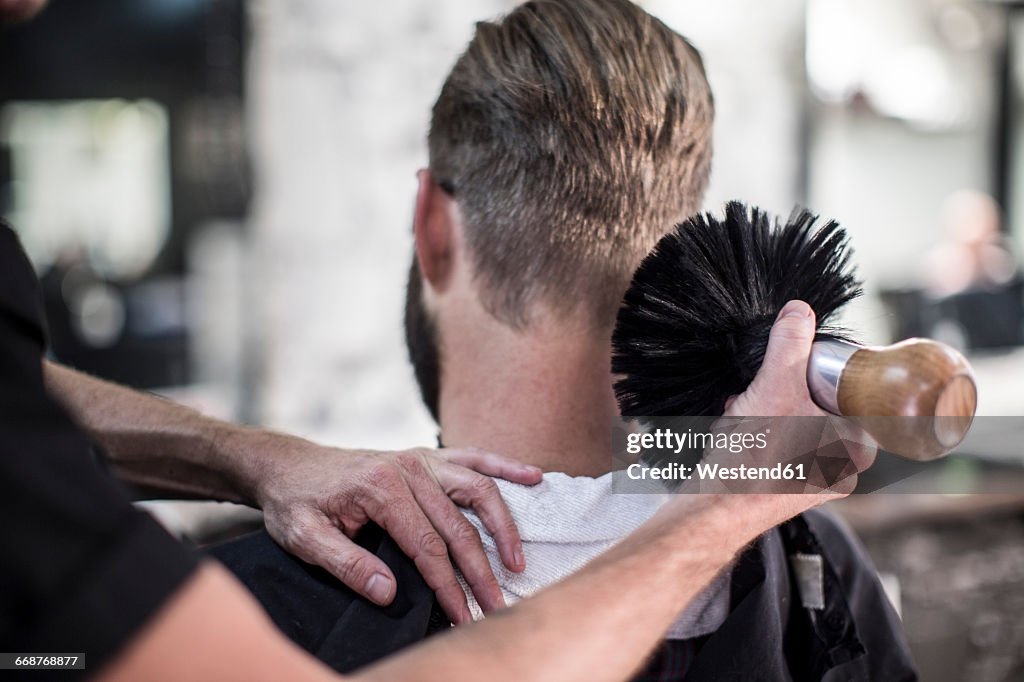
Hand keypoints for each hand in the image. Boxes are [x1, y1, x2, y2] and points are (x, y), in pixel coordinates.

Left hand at [254, 444, 541, 624]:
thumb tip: (389, 594)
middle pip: (457, 524)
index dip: (448, 585)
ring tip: (517, 560)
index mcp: (380, 488)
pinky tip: (532, 478)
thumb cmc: (296, 503)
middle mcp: (407, 468)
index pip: (426, 546)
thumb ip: (347, 565)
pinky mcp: (426, 456)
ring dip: (502, 524)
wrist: (288, 465)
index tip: (463, 615)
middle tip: (497, 603)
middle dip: (481, 569)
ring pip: (477, 489)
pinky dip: (505, 466)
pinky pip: (473, 457)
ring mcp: (420, 458)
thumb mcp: (305, 539)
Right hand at [718, 300, 875, 516]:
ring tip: (745, 415)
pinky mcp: (784, 491)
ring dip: (767, 412)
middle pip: (818, 408)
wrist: (714, 507)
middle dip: (782, 393)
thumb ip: (790, 343)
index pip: (847, 392)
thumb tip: (799, 312)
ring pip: (795, 428)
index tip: (792, 372)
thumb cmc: (753, 459)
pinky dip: (758, 436)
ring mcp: (813, 484)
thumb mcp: (774, 384)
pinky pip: (778, 449)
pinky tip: (738, 433)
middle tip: (761, 393)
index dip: (815, 375)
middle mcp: (841, 470)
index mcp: (857, 446)